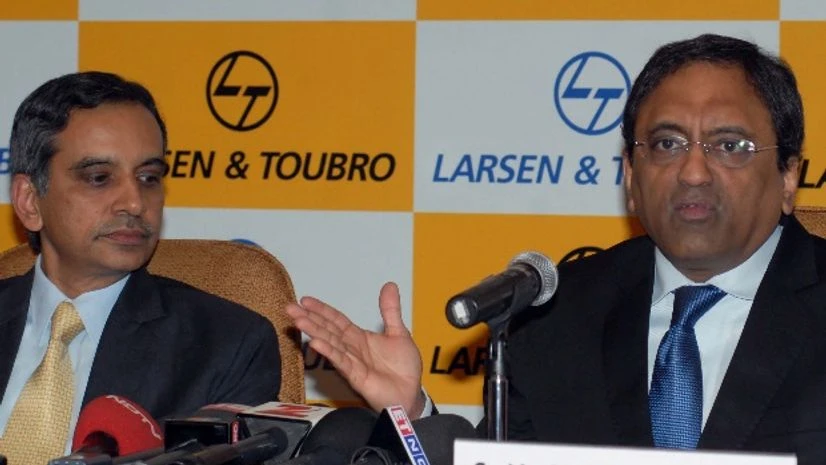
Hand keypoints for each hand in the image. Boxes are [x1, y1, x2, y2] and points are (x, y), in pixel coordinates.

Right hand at [286, 282, 426, 417]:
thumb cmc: (403, 369)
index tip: (305, 300)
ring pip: (330, 343)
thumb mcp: (398, 333)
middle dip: (309, 318)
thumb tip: (389, 286)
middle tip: (291, 308)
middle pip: (328, 330)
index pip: (336, 320)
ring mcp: (352, 362)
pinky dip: (329, 352)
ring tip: (298, 321)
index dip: (322, 310)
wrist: (411, 394)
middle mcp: (352, 349)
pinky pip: (341, 361)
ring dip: (314, 332)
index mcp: (360, 338)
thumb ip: (390, 310)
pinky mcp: (356, 376)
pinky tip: (316, 343)